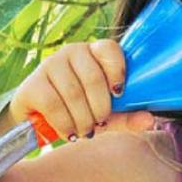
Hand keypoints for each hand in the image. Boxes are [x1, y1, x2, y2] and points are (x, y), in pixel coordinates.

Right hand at [9, 39, 154, 142]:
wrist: (37, 121)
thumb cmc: (78, 111)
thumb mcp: (106, 115)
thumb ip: (128, 116)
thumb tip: (149, 120)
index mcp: (94, 53)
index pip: (109, 48)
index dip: (117, 70)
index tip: (119, 94)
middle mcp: (71, 52)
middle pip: (93, 77)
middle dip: (100, 108)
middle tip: (99, 124)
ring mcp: (50, 65)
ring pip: (74, 93)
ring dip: (83, 120)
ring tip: (84, 131)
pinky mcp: (32, 83)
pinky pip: (53, 104)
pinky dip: (65, 124)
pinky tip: (69, 133)